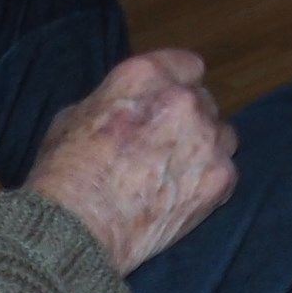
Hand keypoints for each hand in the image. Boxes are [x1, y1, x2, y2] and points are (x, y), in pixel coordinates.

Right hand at [26, 51, 238, 275]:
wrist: (79, 227)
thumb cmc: (65, 172)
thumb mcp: (74, 116)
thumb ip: (113, 102)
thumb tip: (125, 107)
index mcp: (146, 75)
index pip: (187, 65)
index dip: (178, 85)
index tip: (170, 103)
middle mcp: (184, 99)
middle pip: (204, 101)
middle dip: (189, 119)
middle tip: (166, 145)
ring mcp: (207, 139)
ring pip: (222, 135)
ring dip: (205, 148)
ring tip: (177, 172)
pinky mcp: (220, 178)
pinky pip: (226, 172)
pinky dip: (209, 183)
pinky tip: (183, 197)